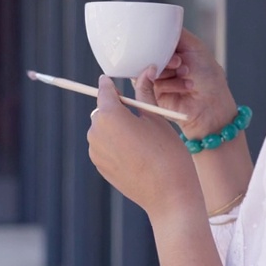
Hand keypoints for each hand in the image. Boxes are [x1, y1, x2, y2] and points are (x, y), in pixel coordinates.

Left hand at [87, 75, 202, 219]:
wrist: (169, 195)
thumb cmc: (167, 153)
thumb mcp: (157, 119)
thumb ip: (144, 94)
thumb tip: (146, 70)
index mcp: (110, 115)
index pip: (105, 91)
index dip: (109, 84)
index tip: (110, 80)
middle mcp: (97, 132)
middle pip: (102, 111)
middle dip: (115, 109)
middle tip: (136, 113)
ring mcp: (96, 152)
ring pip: (102, 130)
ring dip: (115, 128)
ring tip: (140, 137)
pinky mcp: (100, 166)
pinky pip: (104, 147)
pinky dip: (115, 145)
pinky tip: (135, 153)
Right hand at [135, 28, 238, 138]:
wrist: (212, 105)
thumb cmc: (209, 77)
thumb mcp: (195, 46)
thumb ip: (176, 33)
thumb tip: (160, 22)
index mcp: (170, 52)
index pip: (153, 41)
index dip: (159, 42)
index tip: (173, 48)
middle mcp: (161, 65)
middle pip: (147, 55)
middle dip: (165, 58)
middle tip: (179, 63)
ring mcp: (156, 80)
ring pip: (147, 70)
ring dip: (168, 72)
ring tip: (187, 75)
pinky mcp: (152, 96)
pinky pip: (147, 86)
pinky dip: (167, 85)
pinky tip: (184, 86)